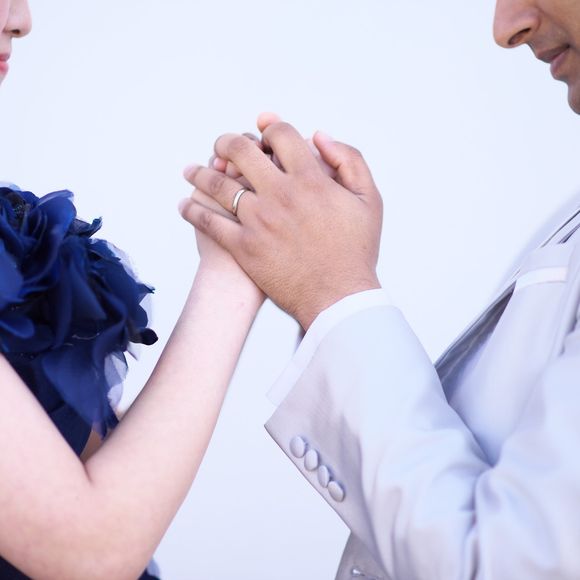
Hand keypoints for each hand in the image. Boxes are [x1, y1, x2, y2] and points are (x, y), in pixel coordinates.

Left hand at [179, 119, 381, 329]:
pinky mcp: (243, 246)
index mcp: (310, 179)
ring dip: (201, 173)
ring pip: (218, 185)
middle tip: (221, 146)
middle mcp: (280, 194)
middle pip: (241, 152)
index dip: (269, 127)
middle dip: (227, 143)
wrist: (339, 298)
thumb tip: (318, 136)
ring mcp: (258, 220)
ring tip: (191, 171)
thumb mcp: (368, 199)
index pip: (280, 135)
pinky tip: (185, 205)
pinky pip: (209, 222)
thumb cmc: (356, 250)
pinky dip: (192, 211)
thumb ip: (349, 160)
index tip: (261, 132)